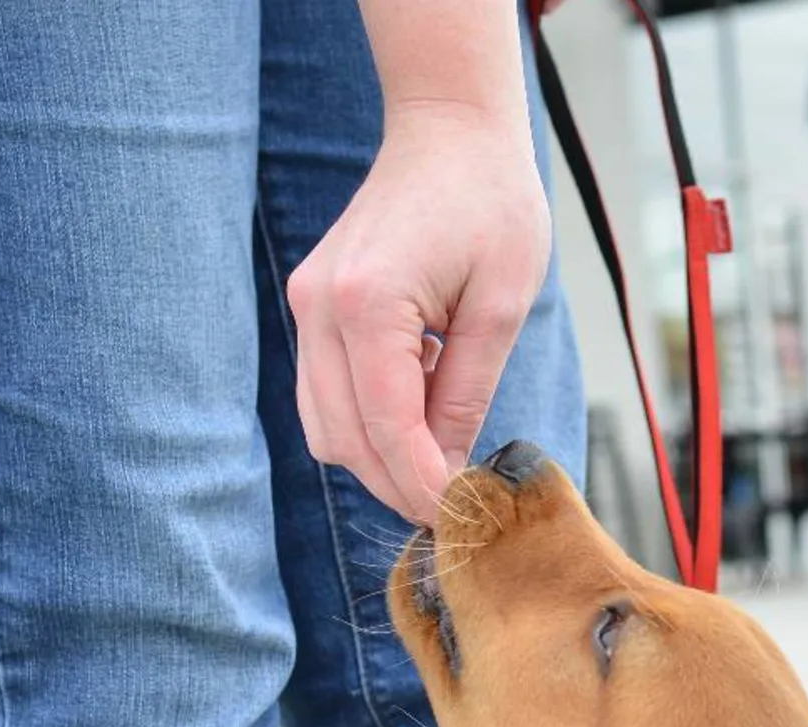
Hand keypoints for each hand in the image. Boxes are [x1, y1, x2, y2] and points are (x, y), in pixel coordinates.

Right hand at [287, 105, 549, 523]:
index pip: (387, 427)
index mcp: (368, 303)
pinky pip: (324, 390)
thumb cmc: (490, 200)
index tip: (459, 517)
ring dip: (376, 457)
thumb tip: (450, 470)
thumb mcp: (501, 304)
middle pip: (343, 437)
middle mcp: (320, 308)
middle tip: (453, 508)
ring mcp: (306, 305)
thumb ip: (467, 392)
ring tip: (438, 463)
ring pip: (323, 423)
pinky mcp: (311, 303)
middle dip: (396, 482)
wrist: (448, 129)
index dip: (421, 483)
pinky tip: (416, 415)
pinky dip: (365, 420)